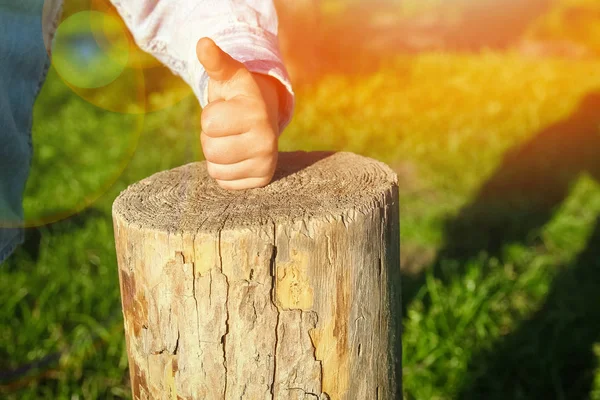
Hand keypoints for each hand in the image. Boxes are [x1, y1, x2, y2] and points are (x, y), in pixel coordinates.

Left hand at [196, 37, 280, 189]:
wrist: (264, 117)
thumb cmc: (239, 96)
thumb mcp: (228, 76)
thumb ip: (215, 61)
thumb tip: (203, 44)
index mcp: (256, 112)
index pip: (208, 123)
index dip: (210, 115)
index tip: (226, 109)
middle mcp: (266, 139)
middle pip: (210, 149)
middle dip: (212, 138)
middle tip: (228, 129)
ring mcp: (266, 162)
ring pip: (215, 168)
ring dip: (217, 155)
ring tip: (232, 141)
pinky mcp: (263, 180)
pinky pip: (224, 182)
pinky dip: (225, 171)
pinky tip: (237, 157)